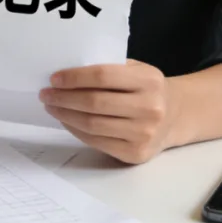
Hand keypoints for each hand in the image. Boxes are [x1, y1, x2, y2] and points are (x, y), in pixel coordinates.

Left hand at [40, 60, 177, 164]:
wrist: (176, 116)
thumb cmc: (147, 89)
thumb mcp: (136, 70)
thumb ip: (108, 69)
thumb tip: (65, 74)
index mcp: (149, 81)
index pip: (103, 76)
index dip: (74, 77)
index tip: (54, 79)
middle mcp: (150, 108)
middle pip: (94, 103)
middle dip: (63, 98)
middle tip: (45, 94)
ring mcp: (144, 133)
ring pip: (92, 124)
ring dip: (65, 115)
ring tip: (52, 107)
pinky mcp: (135, 153)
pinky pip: (96, 141)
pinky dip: (75, 130)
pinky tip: (66, 120)